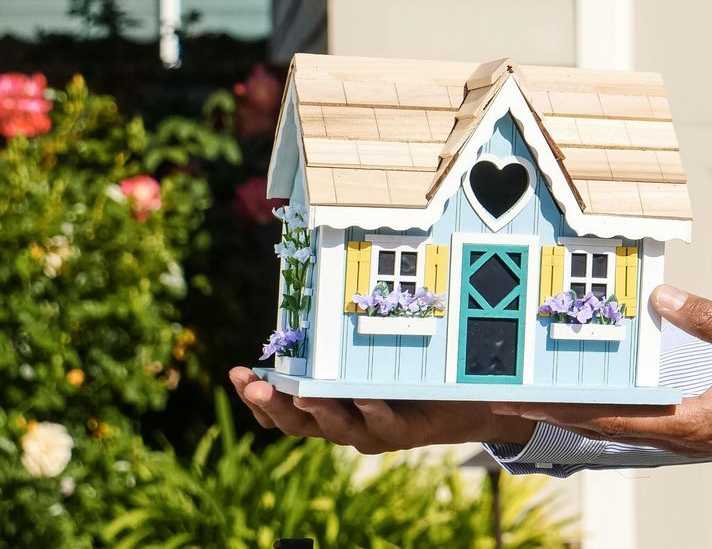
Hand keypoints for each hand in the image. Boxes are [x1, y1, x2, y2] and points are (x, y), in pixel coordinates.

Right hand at [227, 366, 535, 454]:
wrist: (458, 405)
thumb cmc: (404, 376)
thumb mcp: (365, 358)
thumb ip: (337, 343)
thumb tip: (312, 296)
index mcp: (325, 407)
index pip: (279, 410)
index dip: (255, 397)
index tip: (235, 372)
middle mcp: (341, 423)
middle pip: (297, 424)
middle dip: (273, 406)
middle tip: (254, 388)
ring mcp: (369, 431)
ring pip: (336, 428)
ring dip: (318, 411)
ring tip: (301, 393)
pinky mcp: (401, 432)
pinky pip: (384, 424)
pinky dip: (372, 410)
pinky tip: (362, 395)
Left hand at [492, 286, 711, 474]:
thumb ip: (710, 320)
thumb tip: (662, 296)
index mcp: (688, 422)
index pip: (610, 416)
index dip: (561, 407)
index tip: (518, 399)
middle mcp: (680, 436)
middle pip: (604, 426)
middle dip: (557, 411)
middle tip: (508, 398)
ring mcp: (687, 436)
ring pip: (620, 426)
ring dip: (582, 412)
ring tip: (544, 395)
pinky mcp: (697, 430)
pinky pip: (642, 422)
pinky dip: (612, 410)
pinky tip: (603, 397)